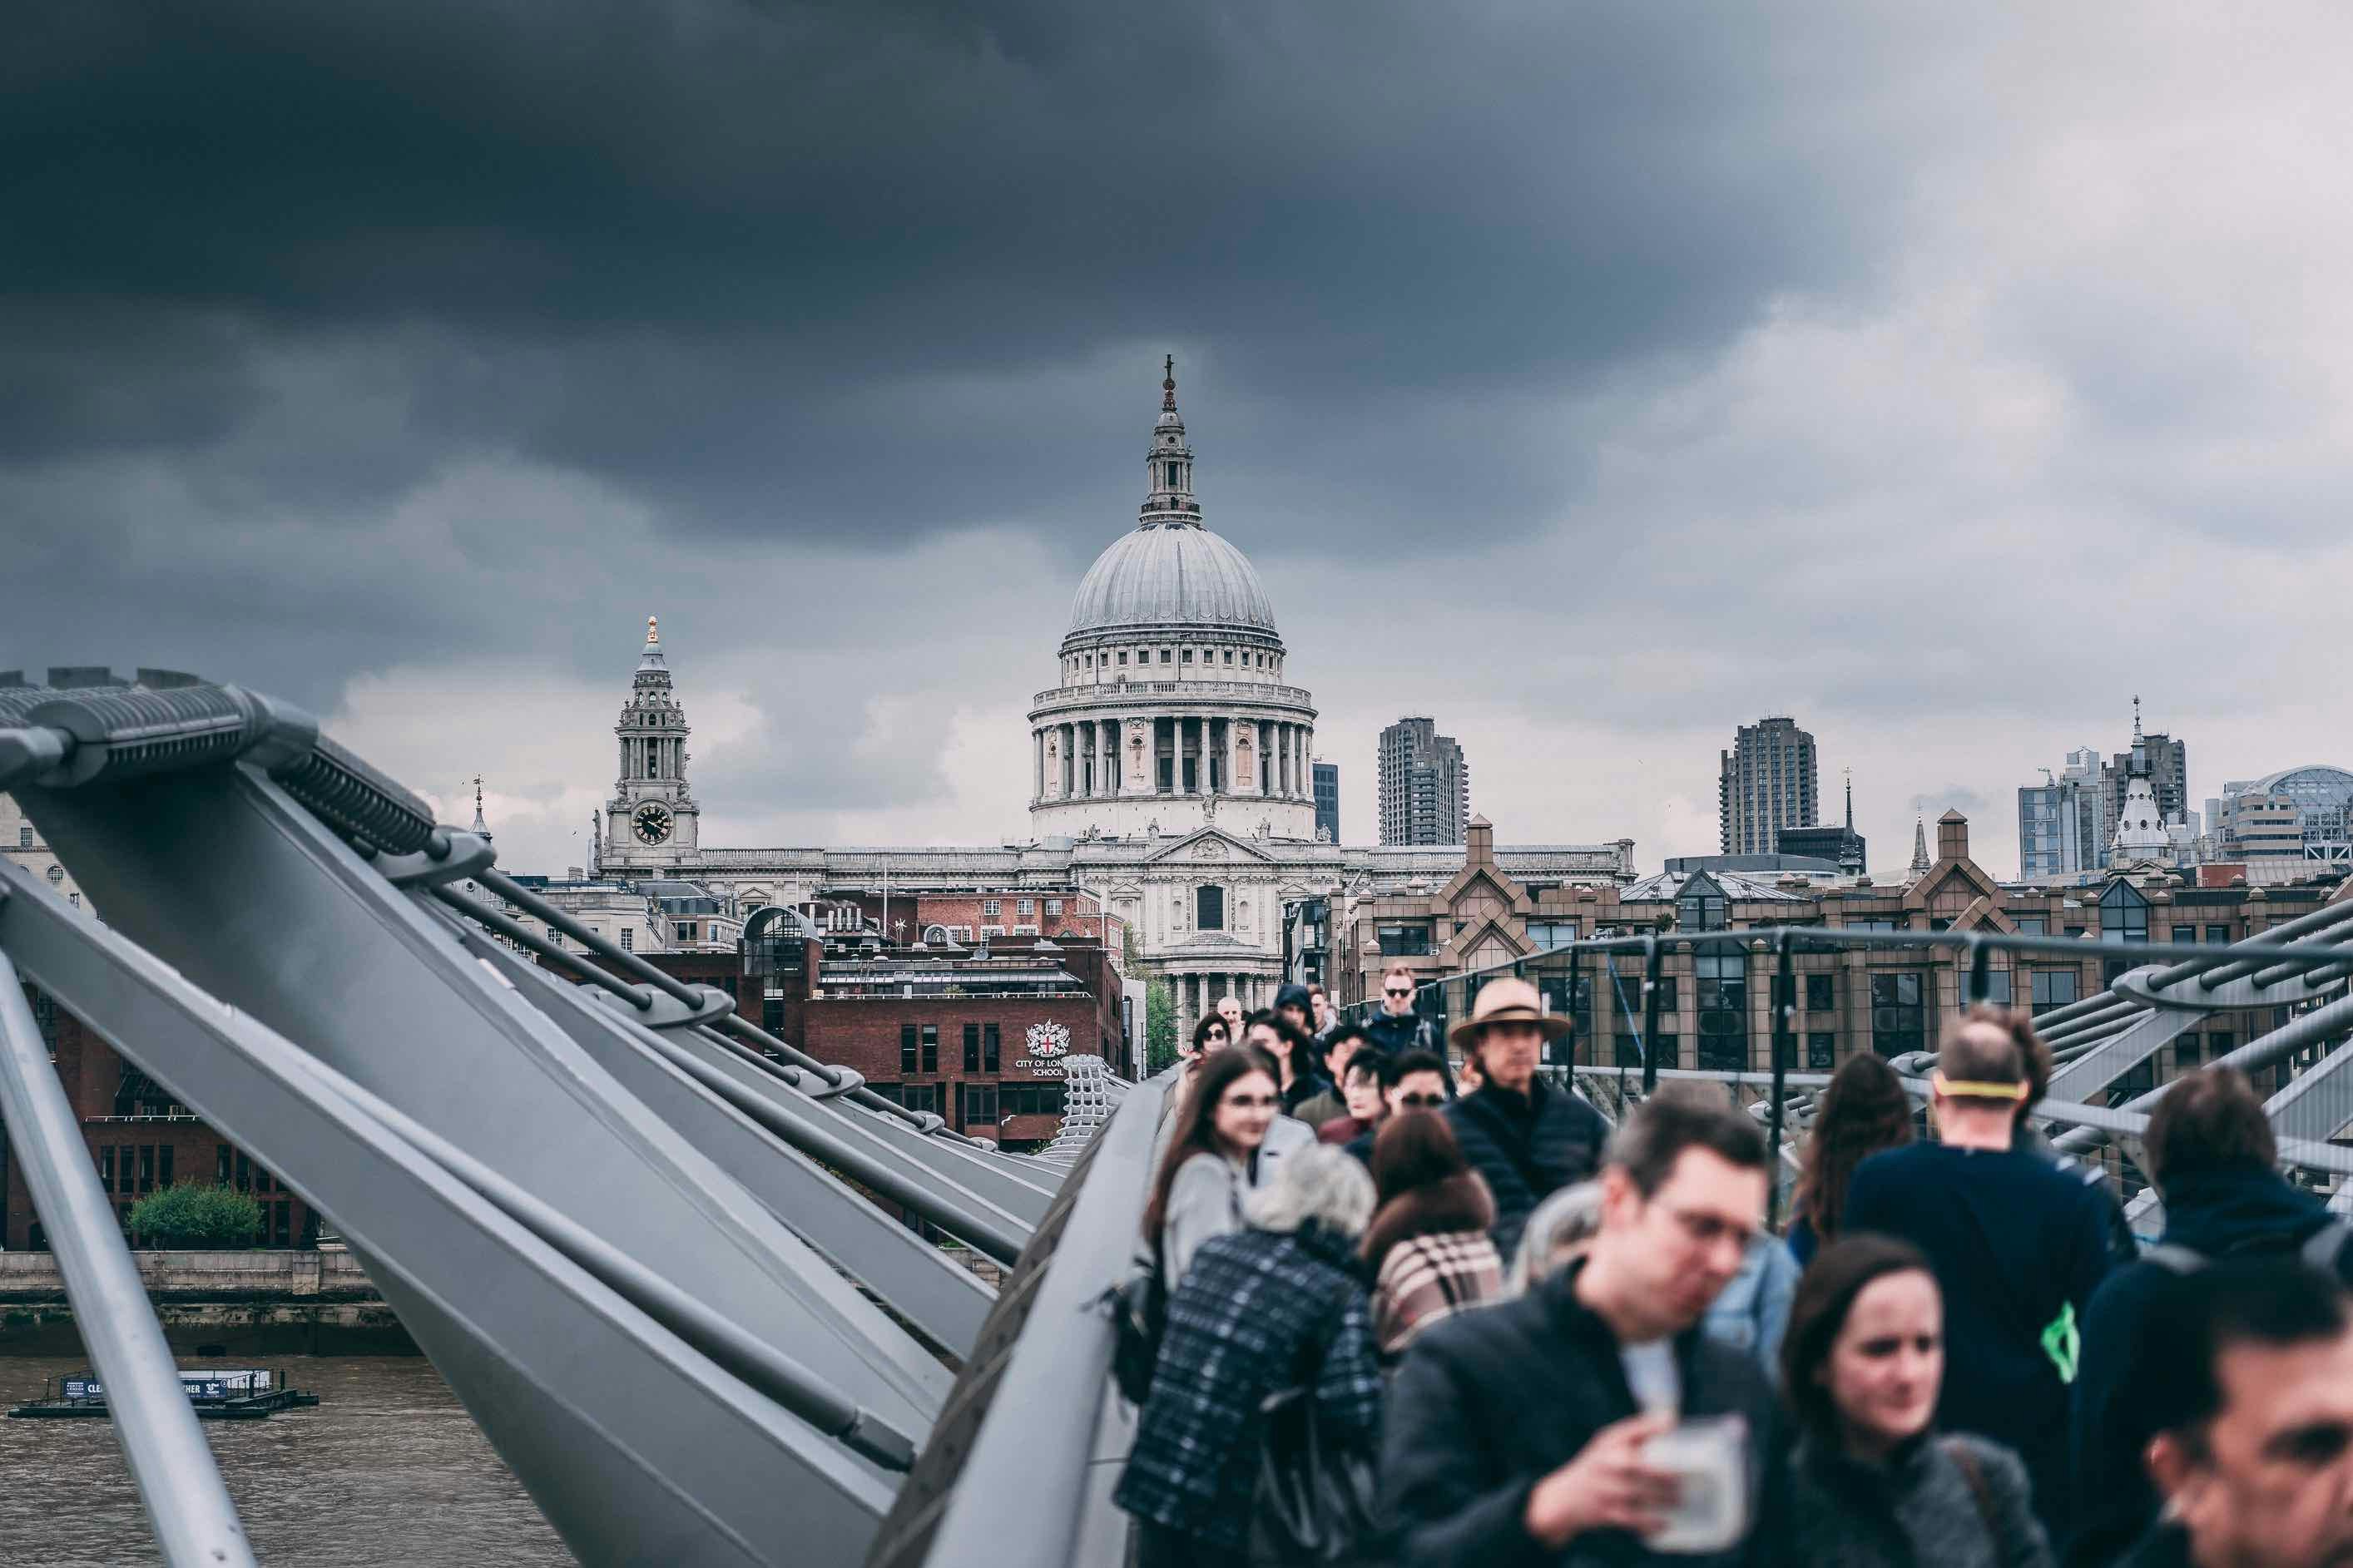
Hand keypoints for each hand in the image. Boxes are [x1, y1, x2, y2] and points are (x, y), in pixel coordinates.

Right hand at [1522, 1411, 1680, 1545]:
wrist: (1564, 1498)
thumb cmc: (1597, 1466)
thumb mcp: (1609, 1444)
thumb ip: (1639, 1431)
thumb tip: (1672, 1417)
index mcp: (1608, 1444)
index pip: (1629, 1431)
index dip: (1649, 1427)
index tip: (1672, 1425)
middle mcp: (1605, 1464)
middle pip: (1637, 1466)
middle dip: (1662, 1473)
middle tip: (1685, 1478)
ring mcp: (1604, 1489)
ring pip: (1637, 1493)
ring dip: (1661, 1498)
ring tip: (1681, 1500)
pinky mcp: (1605, 1512)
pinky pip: (1631, 1519)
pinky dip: (1649, 1523)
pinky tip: (1666, 1524)